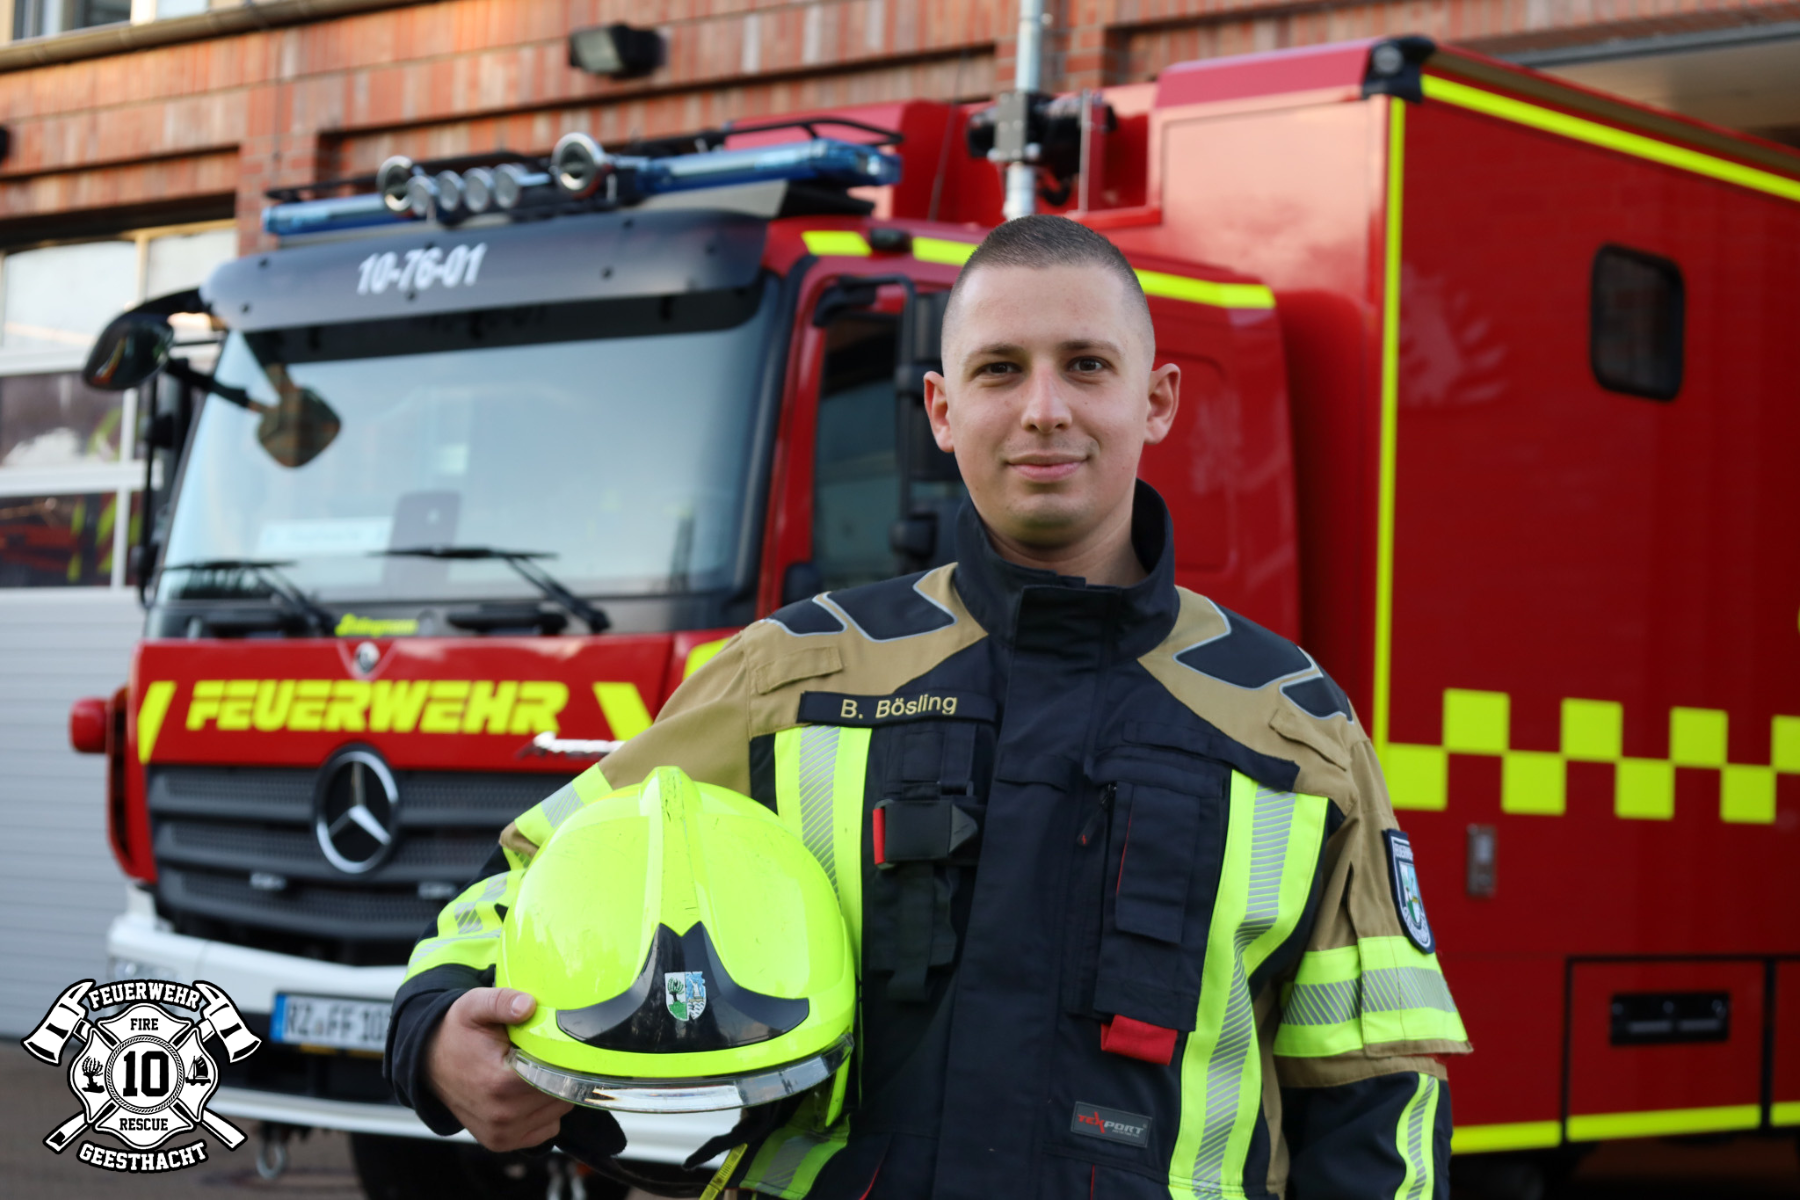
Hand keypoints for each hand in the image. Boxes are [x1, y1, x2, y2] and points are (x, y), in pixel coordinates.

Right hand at [423, 987, 571, 1150]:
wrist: (429, 1062)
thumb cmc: (457, 1033)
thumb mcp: (475, 1006)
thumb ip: (503, 1001)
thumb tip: (528, 1005)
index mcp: (499, 1082)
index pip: (557, 1076)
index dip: (564, 1057)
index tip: (559, 1042)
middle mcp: (501, 1115)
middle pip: (561, 1094)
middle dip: (560, 1072)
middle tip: (541, 1054)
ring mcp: (501, 1133)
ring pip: (558, 1111)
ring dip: (554, 1091)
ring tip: (532, 1071)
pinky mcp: (502, 1142)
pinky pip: (547, 1128)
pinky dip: (545, 1111)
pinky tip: (527, 1091)